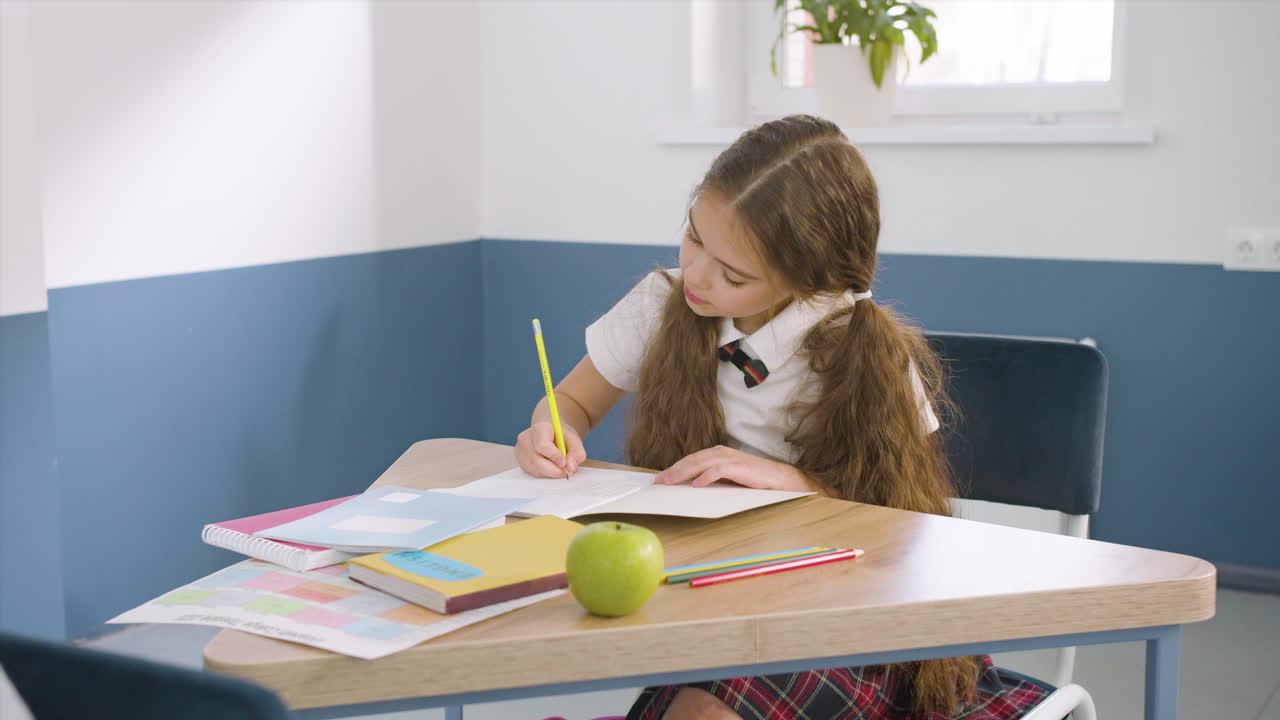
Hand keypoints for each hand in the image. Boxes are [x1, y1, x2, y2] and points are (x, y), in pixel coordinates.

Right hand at [515, 421, 586, 477]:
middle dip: (553, 470)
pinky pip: (532, 472)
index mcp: (540, 428)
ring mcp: (520, 449)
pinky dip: (544, 473)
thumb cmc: (561, 435)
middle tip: (566, 473)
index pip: (542, 445)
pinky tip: (551, 468)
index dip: (553, 456)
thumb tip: (571, 467)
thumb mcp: (574, 440)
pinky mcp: (520, 460)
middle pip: (536, 460)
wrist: (551, 433)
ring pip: (534, 469)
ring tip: (561, 469)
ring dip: (550, 473)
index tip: (564, 463)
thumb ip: (576, 452)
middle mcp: (526, 438)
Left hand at [653, 445, 820, 492]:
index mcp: (717, 454)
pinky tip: (696, 484)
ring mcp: (731, 458)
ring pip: (701, 462)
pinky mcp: (740, 467)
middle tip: (659, 481)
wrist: (782, 481)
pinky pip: (719, 469)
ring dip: (684, 472)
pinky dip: (706, 476)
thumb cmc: (754, 481)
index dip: (675, 468)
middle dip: (674, 470)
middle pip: (692, 460)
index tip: (660, 478)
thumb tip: (688, 488)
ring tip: (670, 482)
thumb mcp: (728, 480)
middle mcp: (722, 452)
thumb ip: (711, 480)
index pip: (691, 460)